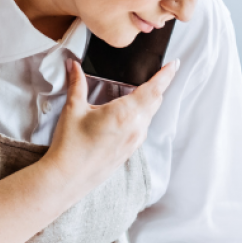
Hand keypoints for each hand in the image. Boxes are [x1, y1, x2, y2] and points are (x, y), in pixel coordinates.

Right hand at [43, 59, 177, 194]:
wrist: (67, 178)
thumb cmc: (70, 145)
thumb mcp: (73, 109)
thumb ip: (77, 84)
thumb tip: (74, 66)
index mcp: (125, 113)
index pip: (154, 89)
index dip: (166, 75)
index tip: (174, 64)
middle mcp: (136, 128)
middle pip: (155, 101)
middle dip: (157, 86)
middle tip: (157, 73)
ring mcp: (134, 142)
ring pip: (149, 116)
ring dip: (147, 102)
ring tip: (137, 92)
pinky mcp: (129, 152)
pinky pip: (141, 129)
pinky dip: (139, 116)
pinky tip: (125, 115)